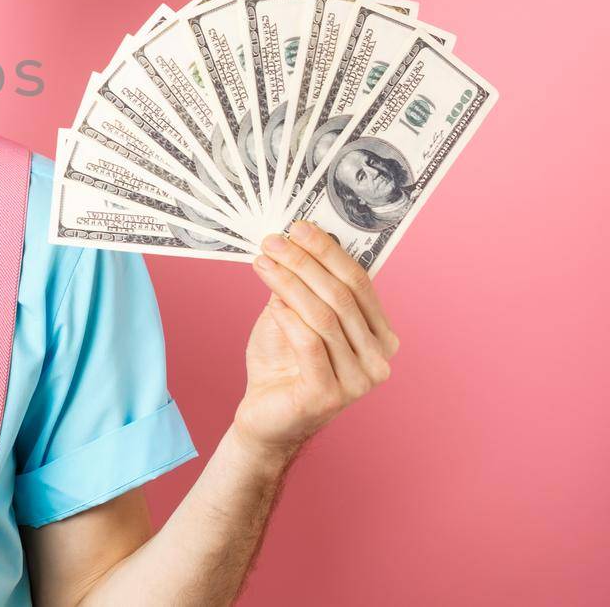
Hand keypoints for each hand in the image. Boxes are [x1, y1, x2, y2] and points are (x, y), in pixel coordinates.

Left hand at [232, 219, 399, 458]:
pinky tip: (272, 303)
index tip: (298, 228)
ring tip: (263, 263)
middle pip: (342, 296)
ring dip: (290, 284)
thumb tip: (296, 241)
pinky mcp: (329, 396)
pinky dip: (289, 318)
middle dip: (305, 263)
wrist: (265, 416)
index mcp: (379, 336)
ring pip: (324, 317)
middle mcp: (378, 359)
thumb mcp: (292, 314)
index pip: (359, 283)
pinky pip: (310, 345)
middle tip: (273, 242)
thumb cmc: (283, 362)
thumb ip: (302, 285)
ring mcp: (358, 381)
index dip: (329, 252)